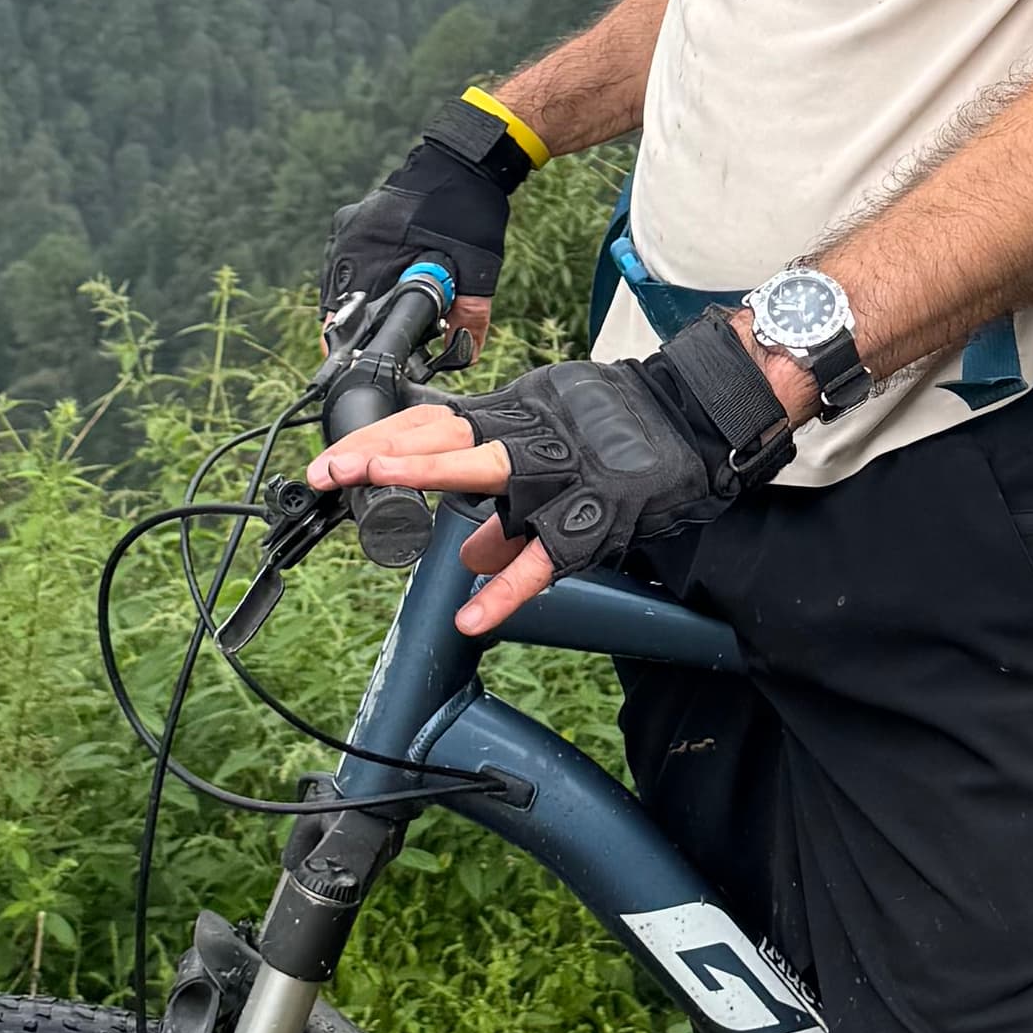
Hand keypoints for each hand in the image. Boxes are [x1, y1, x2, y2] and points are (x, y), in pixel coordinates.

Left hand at [306, 322, 797, 636]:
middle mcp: (535, 435)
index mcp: (520, 416)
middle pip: (449, 434)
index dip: (385, 437)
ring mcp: (566, 469)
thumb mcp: (557, 456)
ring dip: (430, 470)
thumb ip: (509, 513)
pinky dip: (511, 588)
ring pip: (492, 468)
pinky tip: (473, 616)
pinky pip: (550, 555)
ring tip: (375, 479)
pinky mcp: (600, 508)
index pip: (440, 421)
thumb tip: (470, 558)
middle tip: (331, 469)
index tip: (335, 457)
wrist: (702, 420)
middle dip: (386, 449)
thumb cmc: (626, 436)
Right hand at [318, 98, 533, 350]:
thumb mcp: (476, 266)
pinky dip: (365, 281)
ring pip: (342, 284)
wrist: (466, 157)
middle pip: (337, 305)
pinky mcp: (356, 222)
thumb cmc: (468, 208)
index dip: (352, 347)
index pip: (340, 318)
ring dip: (360, 304)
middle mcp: (347, 243)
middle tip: (387, 344)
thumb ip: (471, 313)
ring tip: (389, 319)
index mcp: (365, 255)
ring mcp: (348, 230)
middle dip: (359, 329)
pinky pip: (350, 263)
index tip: (366, 363)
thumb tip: (468, 353)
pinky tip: (389, 289)